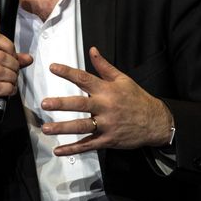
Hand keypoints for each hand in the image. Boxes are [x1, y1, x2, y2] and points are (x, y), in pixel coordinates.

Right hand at [0, 33, 32, 140]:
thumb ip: (13, 61)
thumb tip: (28, 58)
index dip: (9, 46)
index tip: (13, 56)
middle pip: (0, 56)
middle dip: (13, 66)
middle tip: (15, 73)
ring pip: (0, 71)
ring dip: (12, 78)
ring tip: (12, 82)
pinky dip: (9, 89)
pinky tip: (9, 90)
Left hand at [41, 47, 173, 155]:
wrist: (155, 121)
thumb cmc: (137, 99)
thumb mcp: (123, 79)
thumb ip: (104, 66)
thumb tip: (92, 50)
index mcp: (107, 90)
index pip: (84, 78)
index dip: (68, 72)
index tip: (53, 68)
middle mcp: (105, 107)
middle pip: (80, 104)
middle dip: (61, 104)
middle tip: (45, 103)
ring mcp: (107, 125)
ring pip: (82, 127)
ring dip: (63, 128)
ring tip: (46, 128)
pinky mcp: (108, 140)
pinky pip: (88, 145)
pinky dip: (73, 149)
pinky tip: (59, 150)